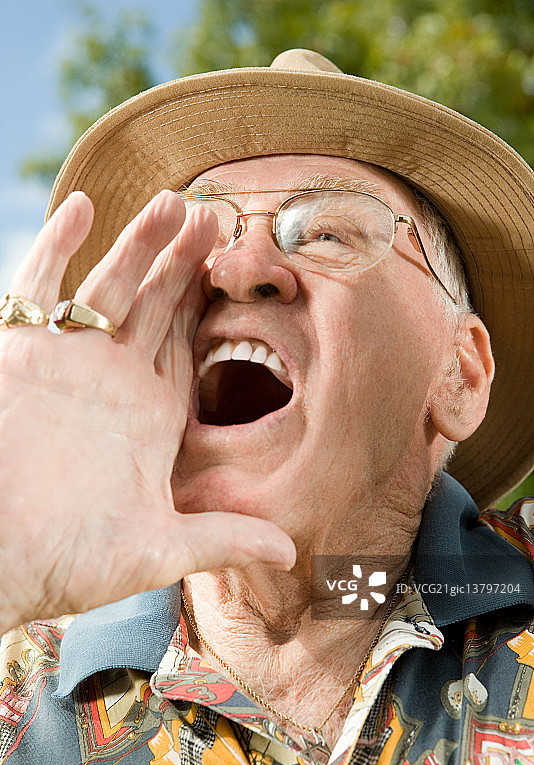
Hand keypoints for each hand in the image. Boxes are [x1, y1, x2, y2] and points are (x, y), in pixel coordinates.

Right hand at [0, 191, 294, 633]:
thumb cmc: (68, 562)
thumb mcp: (157, 548)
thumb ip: (222, 538)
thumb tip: (289, 550)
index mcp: (149, 415)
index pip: (188, 345)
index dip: (212, 306)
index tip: (241, 267)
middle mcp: (112, 381)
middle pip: (156, 305)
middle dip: (184, 261)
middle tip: (217, 217)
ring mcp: (67, 362)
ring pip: (109, 285)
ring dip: (139, 243)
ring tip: (174, 202)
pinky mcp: (20, 354)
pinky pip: (37, 289)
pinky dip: (56, 248)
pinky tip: (84, 207)